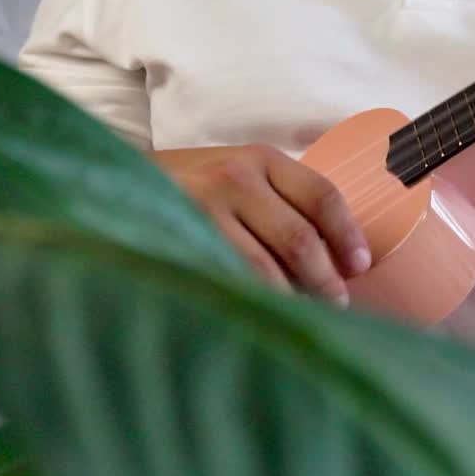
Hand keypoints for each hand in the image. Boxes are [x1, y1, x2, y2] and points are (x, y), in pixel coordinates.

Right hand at [152, 144, 370, 304]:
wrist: (114, 181)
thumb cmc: (190, 187)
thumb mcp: (239, 174)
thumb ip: (280, 202)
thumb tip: (334, 256)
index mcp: (262, 159)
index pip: (322, 196)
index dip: (347, 235)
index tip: (360, 267)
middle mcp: (236, 177)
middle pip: (300, 239)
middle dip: (325, 280)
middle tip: (337, 304)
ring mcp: (204, 209)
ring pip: (265, 268)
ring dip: (292, 299)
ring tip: (304, 316)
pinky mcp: (180, 238)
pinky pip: (228, 280)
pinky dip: (253, 301)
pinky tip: (262, 311)